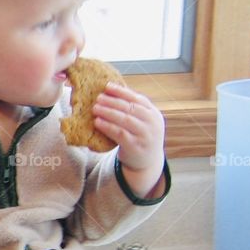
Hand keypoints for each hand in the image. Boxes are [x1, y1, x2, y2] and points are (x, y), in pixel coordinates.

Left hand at [93, 82, 165, 196]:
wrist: (147, 162)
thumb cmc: (140, 137)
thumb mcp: (142, 122)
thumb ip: (133, 109)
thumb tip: (111, 92)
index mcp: (154, 114)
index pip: (138, 99)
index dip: (122, 92)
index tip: (107, 86)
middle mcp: (152, 123)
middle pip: (131, 108)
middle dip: (112, 101)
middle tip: (98, 98)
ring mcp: (145, 135)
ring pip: (125, 119)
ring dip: (108, 112)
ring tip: (95, 108)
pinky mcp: (135, 147)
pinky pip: (119, 133)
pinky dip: (107, 126)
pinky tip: (97, 122)